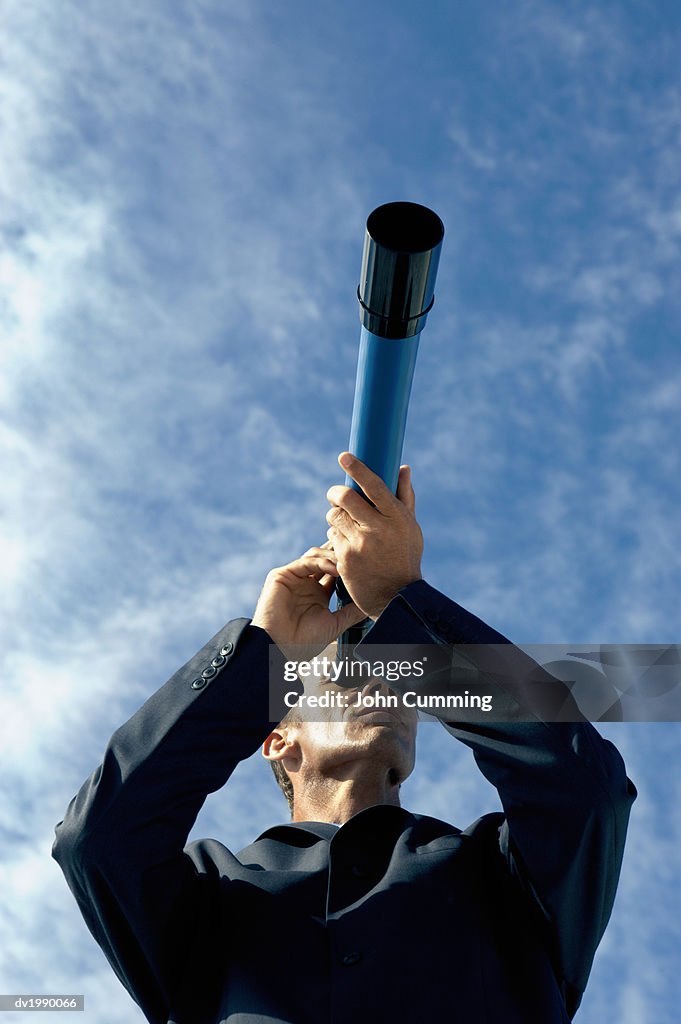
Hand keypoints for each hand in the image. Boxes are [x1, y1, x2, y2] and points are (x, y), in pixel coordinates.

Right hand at [251, 545, 365, 656]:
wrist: (281, 648)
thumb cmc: (305, 642)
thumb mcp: (335, 624)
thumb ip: (352, 612)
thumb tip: (374, 604)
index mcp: (318, 594)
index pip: (335, 572)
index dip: (348, 566)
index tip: (366, 564)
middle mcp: (306, 583)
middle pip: (324, 560)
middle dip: (339, 554)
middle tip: (357, 551)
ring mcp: (294, 578)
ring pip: (315, 556)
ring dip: (332, 557)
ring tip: (347, 563)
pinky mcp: (282, 575)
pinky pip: (304, 562)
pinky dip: (321, 562)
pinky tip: (335, 568)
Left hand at [326, 452, 423, 618]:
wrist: (396, 597)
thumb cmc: (405, 557)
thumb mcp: (411, 528)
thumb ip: (405, 497)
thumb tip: (403, 467)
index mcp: (397, 518)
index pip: (374, 486)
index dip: (357, 468)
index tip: (344, 456)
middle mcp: (378, 529)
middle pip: (346, 497)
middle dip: (336, 492)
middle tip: (336, 494)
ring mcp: (359, 545)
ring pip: (334, 516)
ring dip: (335, 514)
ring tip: (344, 521)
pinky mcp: (345, 559)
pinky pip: (331, 536)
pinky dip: (335, 534)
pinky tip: (345, 541)